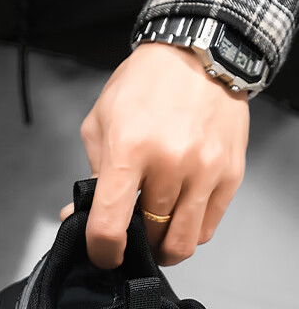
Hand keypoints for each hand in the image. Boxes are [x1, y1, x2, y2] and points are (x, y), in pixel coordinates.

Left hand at [60, 42, 249, 267]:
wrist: (195, 54)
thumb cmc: (143, 86)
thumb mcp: (102, 124)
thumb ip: (91, 175)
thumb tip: (78, 215)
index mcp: (130, 150)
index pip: (110, 224)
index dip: (101, 251)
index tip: (102, 254)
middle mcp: (171, 163)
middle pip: (150, 237)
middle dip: (135, 244)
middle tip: (130, 235)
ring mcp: (205, 170)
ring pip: (182, 241)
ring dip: (164, 247)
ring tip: (154, 234)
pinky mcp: (230, 174)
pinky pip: (207, 227)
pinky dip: (189, 232)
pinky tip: (177, 217)